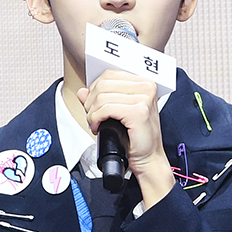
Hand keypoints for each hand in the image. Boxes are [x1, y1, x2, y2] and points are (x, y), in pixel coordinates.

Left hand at [77, 69, 174, 207]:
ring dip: (92, 112)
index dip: (94, 88)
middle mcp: (147, 87)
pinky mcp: (139, 112)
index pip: (110, 74)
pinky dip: (96, 118)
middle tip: (92, 116)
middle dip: (91, 101)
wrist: (148, 158)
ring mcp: (144, 98)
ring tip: (95, 123)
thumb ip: (100, 99)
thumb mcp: (116, 113)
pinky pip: (106, 108)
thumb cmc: (136, 137)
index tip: (93, 104)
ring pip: (102, 96)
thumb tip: (82, 92)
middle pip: (104, 83)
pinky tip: (98, 127)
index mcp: (144, 83)